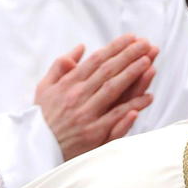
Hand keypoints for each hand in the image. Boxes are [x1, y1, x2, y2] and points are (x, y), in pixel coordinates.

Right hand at [34, 34, 158, 160]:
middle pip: (108, 72)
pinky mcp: (94, 135)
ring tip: (149, 64)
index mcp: (69, 84)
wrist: (38, 148)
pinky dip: (132, 108)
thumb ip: (60, 66)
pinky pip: (116, 119)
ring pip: (114, 91)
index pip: (96, 61)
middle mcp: (79, 97)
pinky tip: (147, 99)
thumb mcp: (44, 87)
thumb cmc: (44, 117)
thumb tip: (80, 48)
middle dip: (128, 56)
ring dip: (133, 77)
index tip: (132, 39)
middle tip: (146, 45)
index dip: (115, 48)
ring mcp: (88, 116)